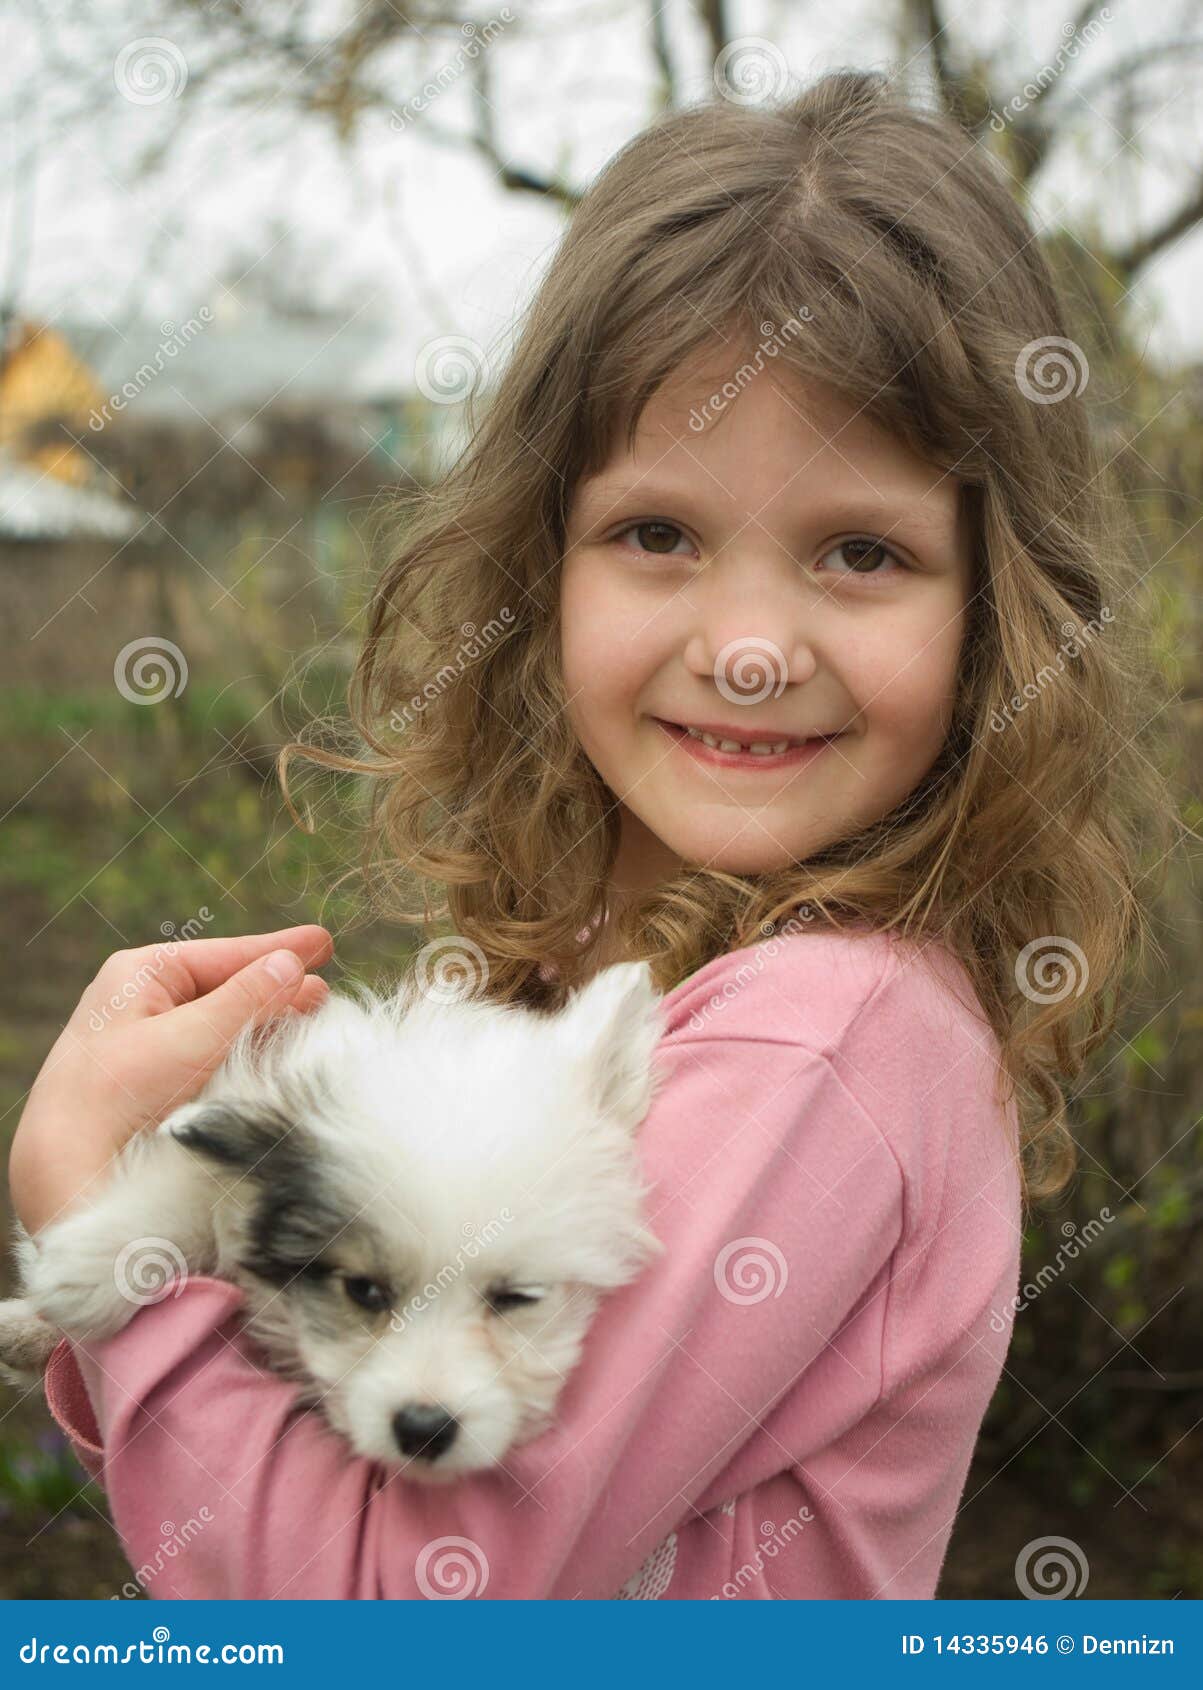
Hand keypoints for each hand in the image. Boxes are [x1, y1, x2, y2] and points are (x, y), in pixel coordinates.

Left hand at [8, 926, 332, 1237]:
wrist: (70, 1168)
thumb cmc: (121, 1094)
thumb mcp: (194, 1036)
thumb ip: (249, 998)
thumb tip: (292, 964)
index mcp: (142, 974)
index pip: (226, 954)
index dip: (279, 949)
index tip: (324, 941)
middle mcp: (144, 1003)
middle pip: (227, 989)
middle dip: (276, 992)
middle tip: (324, 993)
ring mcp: (148, 1045)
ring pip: (223, 1026)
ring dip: (266, 1027)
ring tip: (311, 1024)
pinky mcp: (154, 1086)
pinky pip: (212, 1059)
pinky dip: (247, 1056)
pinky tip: (276, 1059)